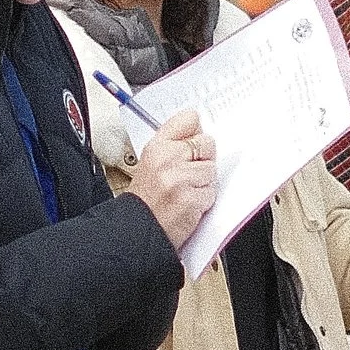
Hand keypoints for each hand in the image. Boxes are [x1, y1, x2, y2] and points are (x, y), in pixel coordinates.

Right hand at [130, 109, 216, 245]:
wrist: (138, 230)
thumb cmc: (147, 199)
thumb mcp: (152, 163)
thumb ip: (173, 144)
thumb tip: (199, 129)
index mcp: (157, 146)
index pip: (189, 119)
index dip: (196, 133)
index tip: (194, 144)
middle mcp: (167, 159)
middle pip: (207, 143)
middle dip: (203, 160)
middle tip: (187, 176)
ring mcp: (179, 179)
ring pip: (212, 170)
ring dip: (204, 184)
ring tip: (185, 192)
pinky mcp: (190, 199)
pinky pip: (211, 193)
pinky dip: (203, 202)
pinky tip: (187, 205)